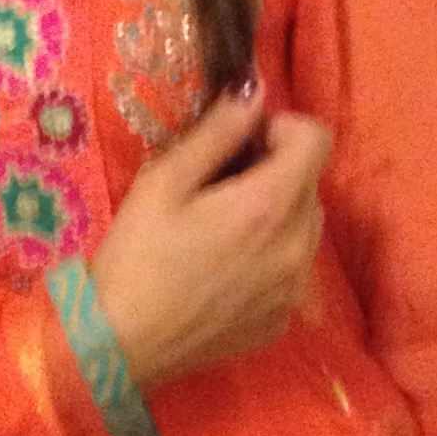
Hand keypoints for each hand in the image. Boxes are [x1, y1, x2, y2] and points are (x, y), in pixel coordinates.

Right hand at [89, 90, 331, 390]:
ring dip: (276, 214)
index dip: (280, 128)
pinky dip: (269, 257)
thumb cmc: (135, 256)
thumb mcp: (165, 180)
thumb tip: (255, 91)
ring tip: (220, 230)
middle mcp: (299, 247)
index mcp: (272, 205)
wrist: (119, 343)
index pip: (317, 139)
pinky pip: (292, 270)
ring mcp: (295, 290)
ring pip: (306, 227)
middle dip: (275, 171)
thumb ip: (218, 131)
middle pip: (311, 183)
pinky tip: (222, 270)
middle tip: (220, 185)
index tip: (240, 143)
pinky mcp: (282, 320)